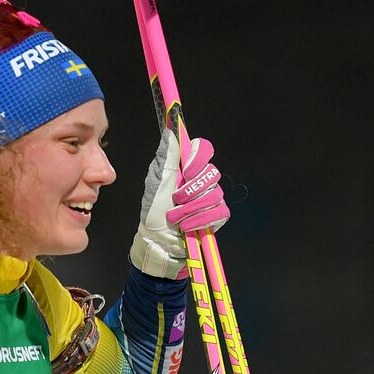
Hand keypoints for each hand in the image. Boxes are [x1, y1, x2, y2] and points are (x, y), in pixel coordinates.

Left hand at [130, 128, 230, 278]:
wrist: (158, 240)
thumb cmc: (154, 212)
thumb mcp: (156, 183)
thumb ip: (166, 158)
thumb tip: (170, 133)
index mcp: (186, 168)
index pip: (203, 149)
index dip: (198, 158)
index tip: (186, 172)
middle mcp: (201, 180)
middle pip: (211, 172)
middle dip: (191, 190)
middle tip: (176, 200)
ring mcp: (211, 197)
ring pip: (215, 194)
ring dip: (192, 209)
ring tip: (176, 218)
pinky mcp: (217, 215)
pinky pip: (219, 212)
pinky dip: (201, 220)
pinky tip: (187, 226)